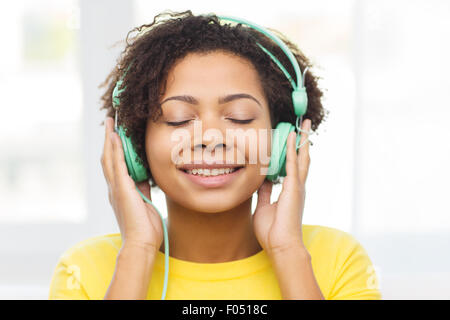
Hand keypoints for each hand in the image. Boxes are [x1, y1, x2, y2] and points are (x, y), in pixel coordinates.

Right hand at [101, 117, 163, 252]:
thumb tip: (145, 176)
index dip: (114, 148)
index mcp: (120, 191)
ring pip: (110, 158)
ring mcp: (116, 188)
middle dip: (108, 139)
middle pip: (108, 157)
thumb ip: (143, 189)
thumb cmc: (145, 228)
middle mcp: (115, 188)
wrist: (141, 244)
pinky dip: (115, 150)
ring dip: (109, 139)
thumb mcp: (145, 203)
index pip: (115, 165)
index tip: (115, 134)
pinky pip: (117, 165)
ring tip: (110, 123)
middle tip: (110, 122)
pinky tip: (114, 137)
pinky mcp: (122, 189)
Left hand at [253, 119, 311, 255]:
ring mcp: (297, 186)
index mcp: (290, 191)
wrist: (281, 246)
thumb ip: (265, 192)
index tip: (288, 138)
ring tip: (305, 125)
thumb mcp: (264, 206)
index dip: (291, 152)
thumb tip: (263, 180)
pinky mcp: (294, 188)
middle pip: (302, 158)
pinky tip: (292, 136)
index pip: (291, 167)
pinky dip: (292, 149)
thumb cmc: (272, 231)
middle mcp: (297, 186)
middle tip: (305, 126)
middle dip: (303, 141)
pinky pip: (292, 163)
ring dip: (303, 140)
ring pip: (302, 157)